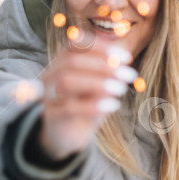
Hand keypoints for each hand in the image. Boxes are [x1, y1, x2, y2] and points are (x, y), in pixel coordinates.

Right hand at [38, 36, 136, 161]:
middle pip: (71, 61)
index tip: (126, 58)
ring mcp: (49, 95)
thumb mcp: (99, 86)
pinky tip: (113, 105)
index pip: (75, 43)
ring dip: (98, 83)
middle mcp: (52, 75)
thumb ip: (107, 73)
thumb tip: (124, 62)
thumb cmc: (86, 105)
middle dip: (103, 66)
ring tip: (121, 89)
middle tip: (129, 75)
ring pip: (67, 81)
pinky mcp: (52, 116)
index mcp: (63, 61)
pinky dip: (94, 105)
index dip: (101, 47)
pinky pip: (69, 107)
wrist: (68, 135)